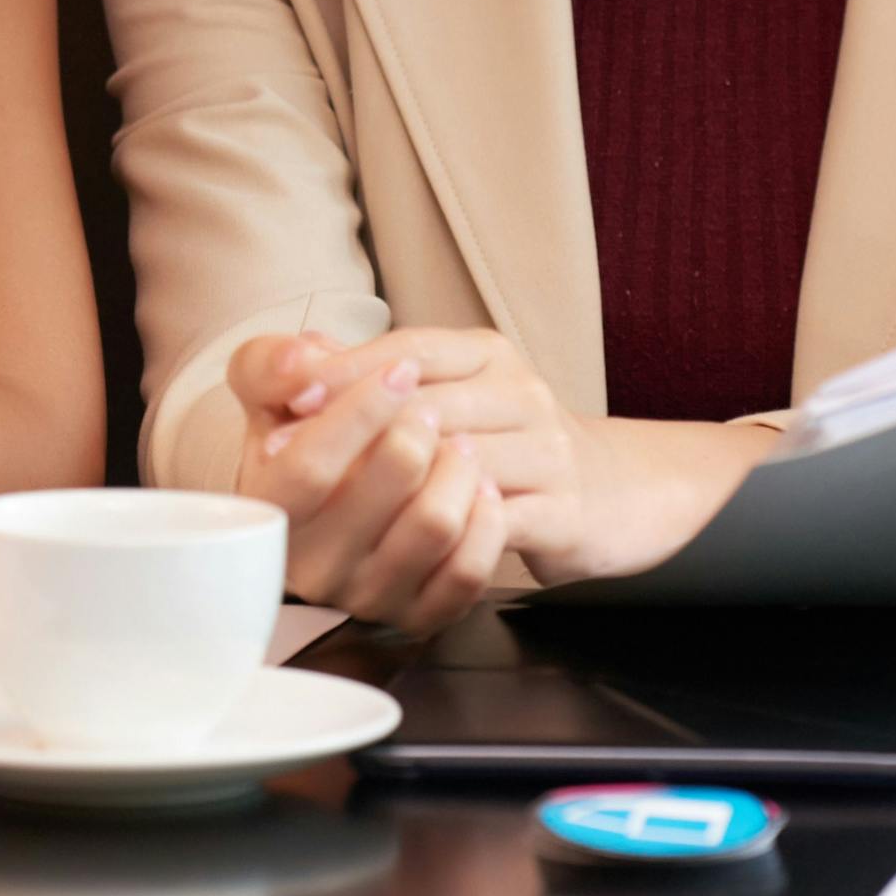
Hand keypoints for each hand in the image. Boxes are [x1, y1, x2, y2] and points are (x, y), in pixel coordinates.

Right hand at [228, 333, 506, 631]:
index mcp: (270, 511)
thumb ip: (271, 366)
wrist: (337, 496)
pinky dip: (486, 519)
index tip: (399, 370)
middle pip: (386, 487)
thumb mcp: (271, 393)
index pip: (311, 465)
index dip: (362, 409)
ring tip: (459, 442)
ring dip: (459, 467)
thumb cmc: (306, 437)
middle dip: (420, 428)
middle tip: (428, 407)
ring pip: (436, 525)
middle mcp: (313, 565)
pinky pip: (468, 572)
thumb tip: (302, 360)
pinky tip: (479, 487)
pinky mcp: (418, 614)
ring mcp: (367, 595)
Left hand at [287, 327, 616, 580]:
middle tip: (285, 459)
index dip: (345, 372)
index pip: (410, 349)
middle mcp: (521, 392)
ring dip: (389, 487)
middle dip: (351, 431)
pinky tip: (399, 546)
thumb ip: (375, 376)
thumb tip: (298, 360)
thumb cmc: (506, 444)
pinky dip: (443, 533)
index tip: (288, 398)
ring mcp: (547, 452)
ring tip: (330, 506)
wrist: (611, 492)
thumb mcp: (450, 392)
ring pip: (457, 463)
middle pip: (428, 403)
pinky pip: (494, 523)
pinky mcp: (564, 511)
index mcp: (487, 355)